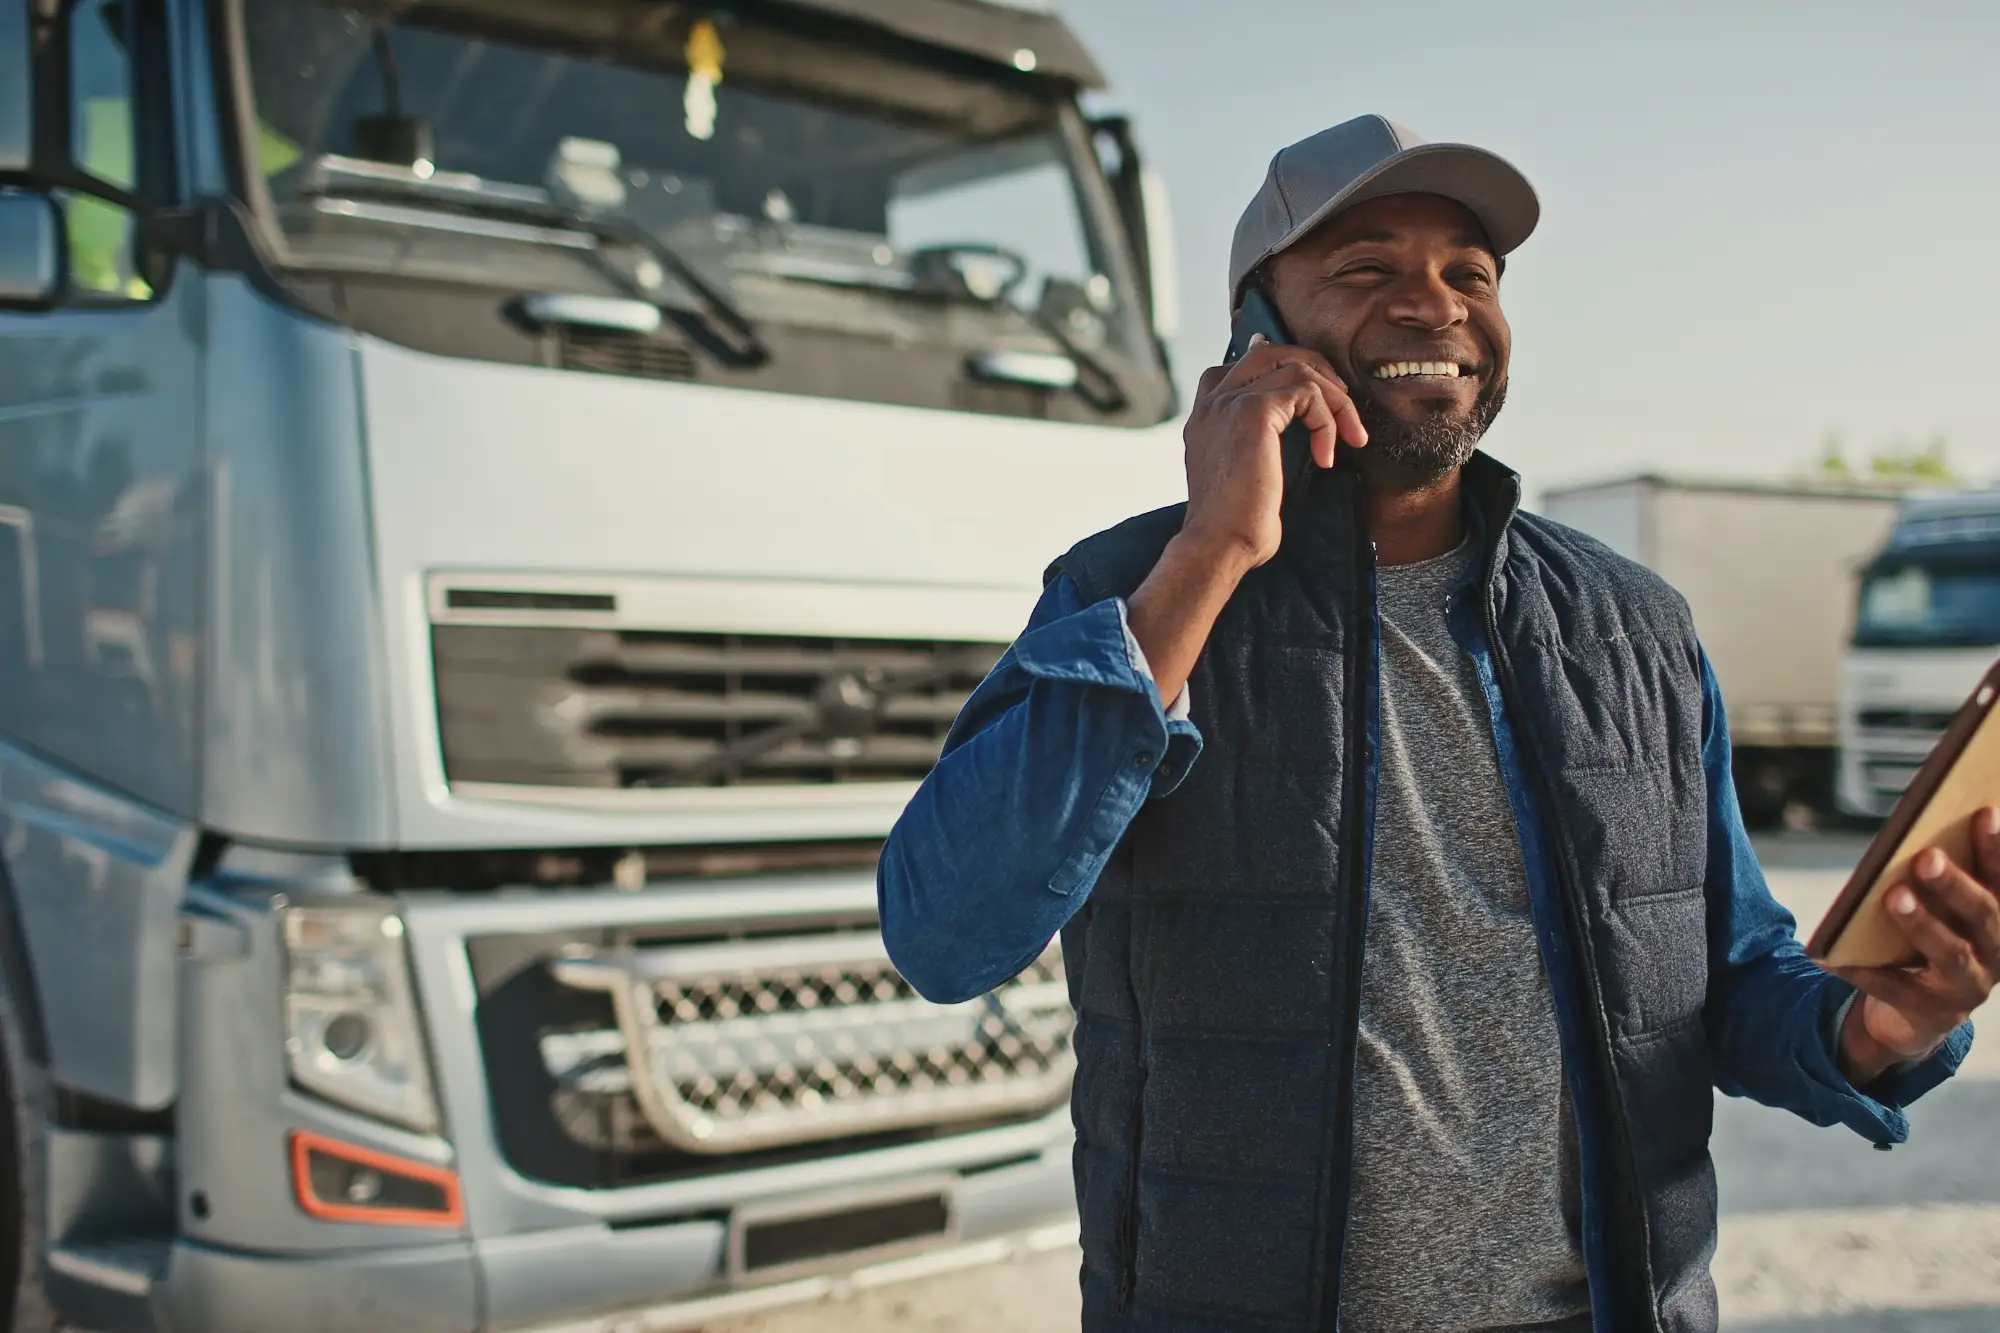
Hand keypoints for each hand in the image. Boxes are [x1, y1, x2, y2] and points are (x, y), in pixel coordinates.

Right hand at [1178, 335, 1366, 569]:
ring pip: (1296, 368)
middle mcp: (1212, 403)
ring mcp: (1230, 402)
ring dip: (1334, 398)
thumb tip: (1284, 437)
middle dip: (1313, 367)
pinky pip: (1307, 393)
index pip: (1234, 368)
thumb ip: (1256, 448)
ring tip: (1349, 434)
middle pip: (1267, 352)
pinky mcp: (1254, 410)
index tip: (1309, 379)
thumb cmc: (1233, 526)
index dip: (1275, 365)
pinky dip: (1327, 421)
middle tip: (1340, 400)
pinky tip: (1326, 457)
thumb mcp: (1241, 478)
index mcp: (1204, 418)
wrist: (1218, 542)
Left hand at [1830, 807, 1999, 1083]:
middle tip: (1926, 856)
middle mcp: (1994, 953)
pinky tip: (1833, 956)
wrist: (1915, 1014)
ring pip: (1950, 953)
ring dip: (1922, 922)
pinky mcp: (1930, 1013)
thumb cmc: (1926, 943)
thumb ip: (1937, 880)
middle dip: (1955, 884)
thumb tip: (1915, 829)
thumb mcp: (1939, 912)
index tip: (1984, 811)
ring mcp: (1966, 987)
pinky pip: (1894, 988)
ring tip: (1892, 895)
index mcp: (1999, 921)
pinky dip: (1863, 971)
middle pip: (1982, 914)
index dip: (1996, 848)